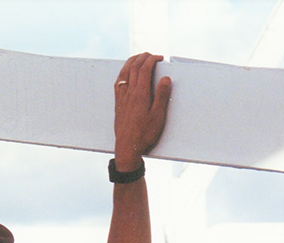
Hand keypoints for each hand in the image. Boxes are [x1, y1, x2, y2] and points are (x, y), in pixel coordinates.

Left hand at [113, 52, 171, 170]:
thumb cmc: (144, 133)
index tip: (159, 57)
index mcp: (140, 94)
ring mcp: (121, 98)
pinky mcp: (118, 103)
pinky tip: (124, 73)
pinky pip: (118, 83)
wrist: (127, 147)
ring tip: (137, 58)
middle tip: (150, 55)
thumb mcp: (158, 116)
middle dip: (142, 57)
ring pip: (124, 73)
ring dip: (130, 62)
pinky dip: (122, 73)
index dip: (152, 60)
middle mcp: (129, 93)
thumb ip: (162, 96)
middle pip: (133, 68)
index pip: (144, 69)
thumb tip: (166, 79)